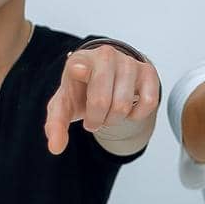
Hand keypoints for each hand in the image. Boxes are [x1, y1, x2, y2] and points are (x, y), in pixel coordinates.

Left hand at [44, 44, 161, 153]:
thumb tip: (56, 148)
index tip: (79, 71)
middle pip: (101, 100)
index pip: (79, 66)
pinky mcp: (148, 71)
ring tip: (108, 114)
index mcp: (80, 60)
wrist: (105, 77)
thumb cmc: (82, 90)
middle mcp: (106, 56)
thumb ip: (56, 124)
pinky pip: (148, 102)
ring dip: (114, 119)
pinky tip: (128, 109)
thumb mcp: (64, 105)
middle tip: (93, 121)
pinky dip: (137, 114)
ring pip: (124, 105)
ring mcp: (129, 62)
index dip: (80, 70)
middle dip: (96, 120)